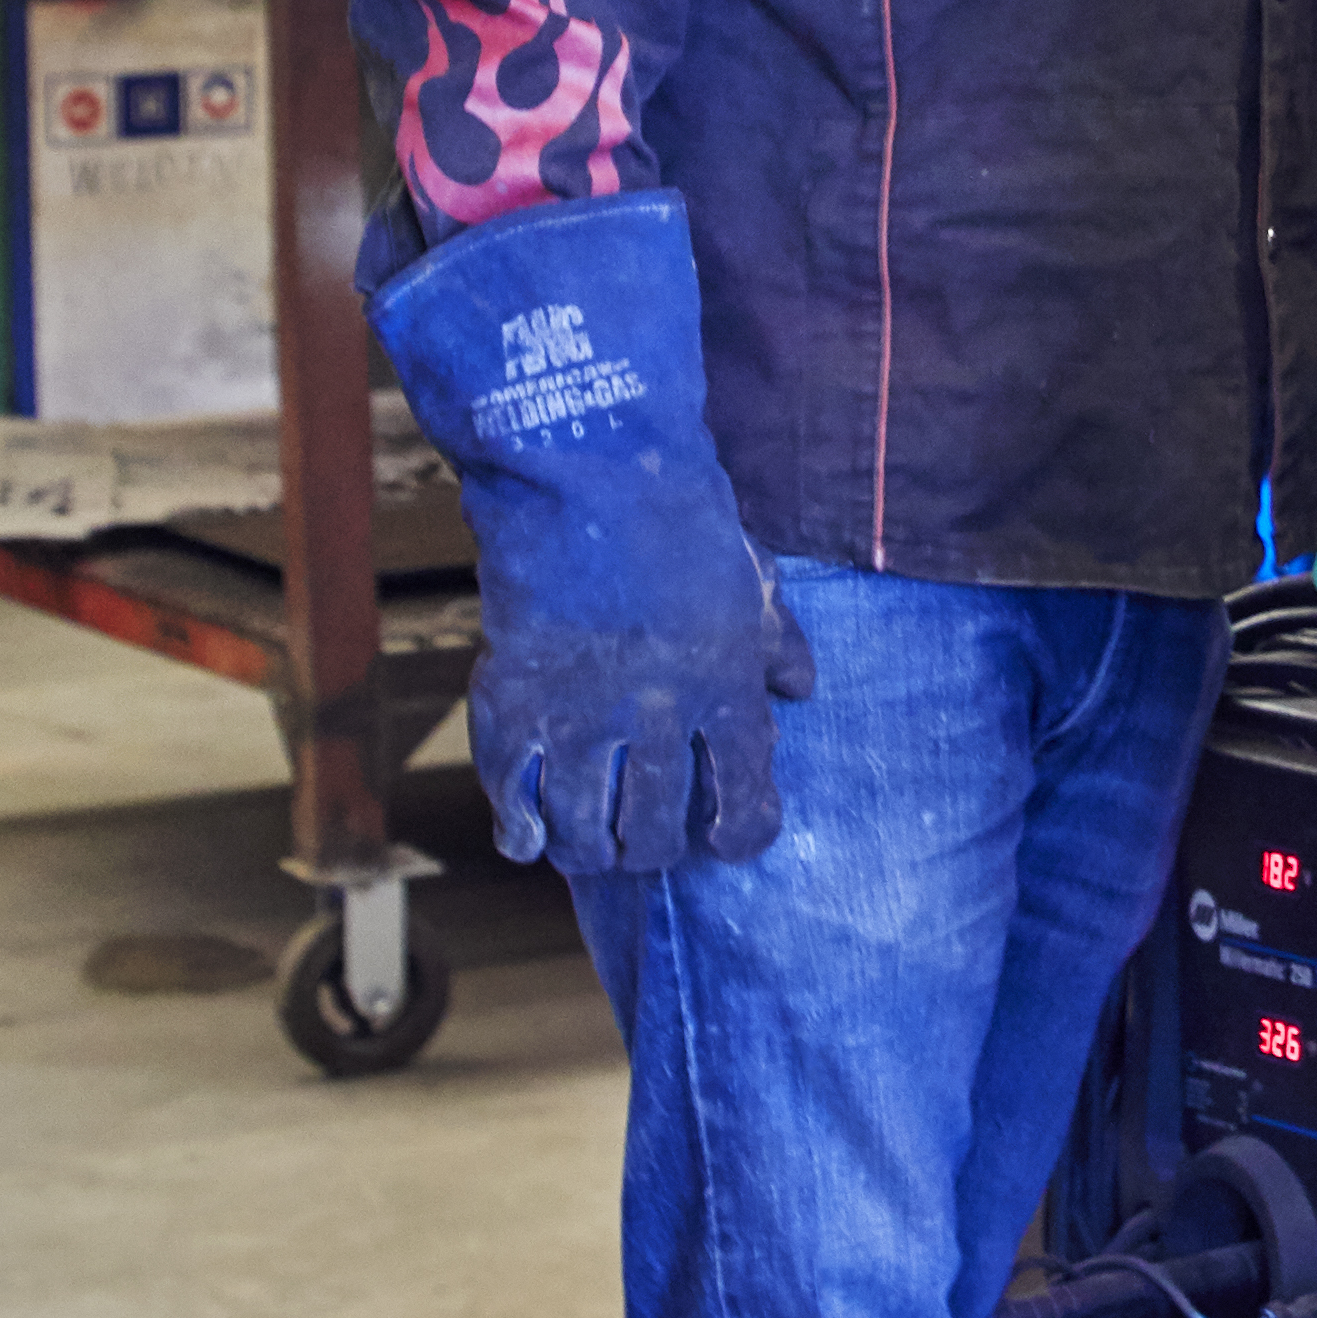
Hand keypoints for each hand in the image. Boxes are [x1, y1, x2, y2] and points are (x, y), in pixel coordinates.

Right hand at [370, 190, 801, 871]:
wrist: (586, 468)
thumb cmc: (678, 515)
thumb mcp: (750, 579)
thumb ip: (776, 643)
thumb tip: (802, 689)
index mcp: (726, 689)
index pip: (746, 800)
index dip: (739, 834)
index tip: (727, 841)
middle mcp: (659, 716)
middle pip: (658, 828)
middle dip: (653, 848)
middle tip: (644, 841)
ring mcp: (583, 714)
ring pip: (587, 828)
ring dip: (589, 849)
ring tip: (587, 848)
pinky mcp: (515, 701)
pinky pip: (515, 793)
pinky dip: (519, 826)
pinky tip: (527, 836)